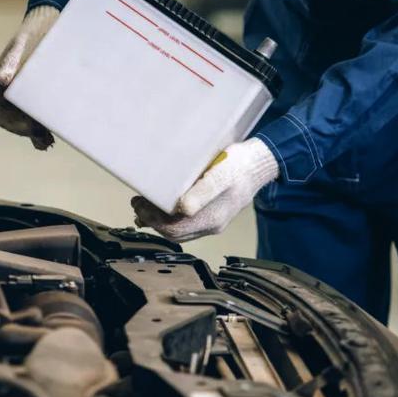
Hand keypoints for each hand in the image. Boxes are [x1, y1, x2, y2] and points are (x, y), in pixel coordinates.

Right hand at [0, 6, 59, 149]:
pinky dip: (41, 127)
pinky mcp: (38, 91)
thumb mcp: (25, 43)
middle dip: (26, 132)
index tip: (32, 129)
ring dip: (34, 133)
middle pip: (11, 120)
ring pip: (23, 120)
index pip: (1, 112)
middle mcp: (8, 88)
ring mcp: (23, 90)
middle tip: (45, 139)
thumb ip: (12, 62)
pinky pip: (35, 114)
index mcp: (0, 78)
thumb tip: (1, 82)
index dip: (14, 124)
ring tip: (48, 141)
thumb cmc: (37, 29)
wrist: (52, 18)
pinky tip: (52, 135)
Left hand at [131, 138, 278, 241]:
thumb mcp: (220, 175)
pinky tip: (163, 206)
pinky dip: (170, 217)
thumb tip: (183, 209)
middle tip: (137, 204)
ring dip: (160, 220)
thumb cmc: (240, 166)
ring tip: (144, 206)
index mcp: (212, 218)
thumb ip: (202, 193)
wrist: (260, 164)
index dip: (153, 219)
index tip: (138, 204)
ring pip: (180, 229)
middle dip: (152, 220)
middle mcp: (212, 224)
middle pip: (175, 232)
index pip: (174, 229)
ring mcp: (213, 221)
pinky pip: (187, 223)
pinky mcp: (213, 213)